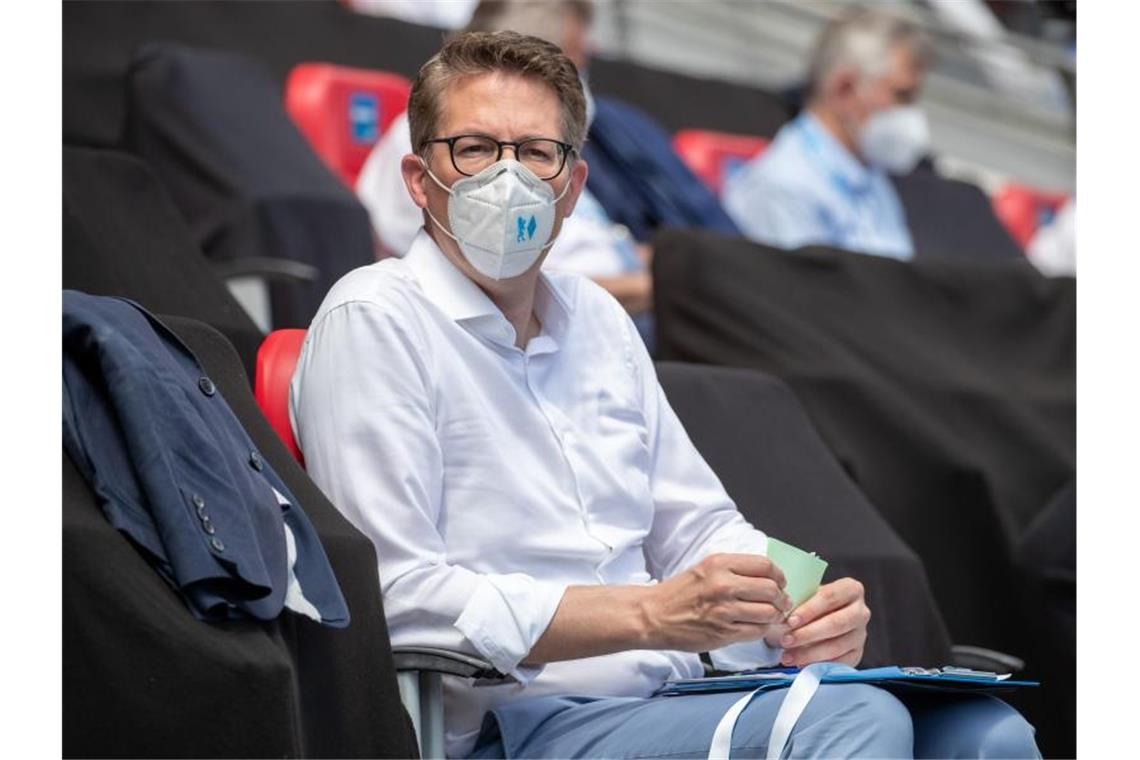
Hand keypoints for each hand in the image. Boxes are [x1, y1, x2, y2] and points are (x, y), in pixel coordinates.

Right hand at [641, 553, 792, 651]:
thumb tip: (766, 578)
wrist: (654, 616)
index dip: (779, 576)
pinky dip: (762, 630)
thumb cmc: (678, 593)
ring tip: (769, 616)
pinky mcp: (724, 632)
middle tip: (779, 602)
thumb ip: (734, 570)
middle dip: (781, 598)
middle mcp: (723, 584)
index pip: (765, 565)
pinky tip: (756, 626)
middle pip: (771, 589)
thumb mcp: (705, 569)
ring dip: (774, 616)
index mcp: (719, 564)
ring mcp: (724, 610)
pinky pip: (757, 631)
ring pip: (769, 612)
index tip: (779, 582)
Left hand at [769, 578, 869, 667]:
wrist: (814, 622)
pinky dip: (819, 665)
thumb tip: (783, 614)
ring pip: (837, 646)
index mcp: (850, 589)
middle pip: (836, 623)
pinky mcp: (857, 654)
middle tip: (786, 640)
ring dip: (809, 653)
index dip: (809, 610)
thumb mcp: (803, 597)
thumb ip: (798, 601)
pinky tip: (801, 664)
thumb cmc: (808, 606)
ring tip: (787, 656)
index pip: (830, 597)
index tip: (790, 621)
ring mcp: (860, 634)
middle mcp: (860, 611)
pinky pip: (840, 663)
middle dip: (808, 634)